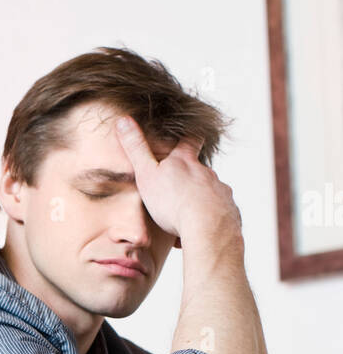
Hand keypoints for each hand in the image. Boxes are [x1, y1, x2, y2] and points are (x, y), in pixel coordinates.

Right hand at [114, 115, 241, 243]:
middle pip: (201, 169)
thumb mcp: (147, 174)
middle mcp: (207, 174)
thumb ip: (136, 149)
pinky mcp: (229, 212)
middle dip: (191, 176)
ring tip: (185, 216)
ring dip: (199, 201)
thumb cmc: (174, 203)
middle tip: (178, 186)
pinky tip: (196, 232)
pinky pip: (216, 216)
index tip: (188, 134)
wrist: (207, 230)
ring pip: (209, 193)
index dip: (188, 136)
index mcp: (186, 162)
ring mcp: (221, 192)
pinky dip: (207, 221)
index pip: (190, 140)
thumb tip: (124, 120)